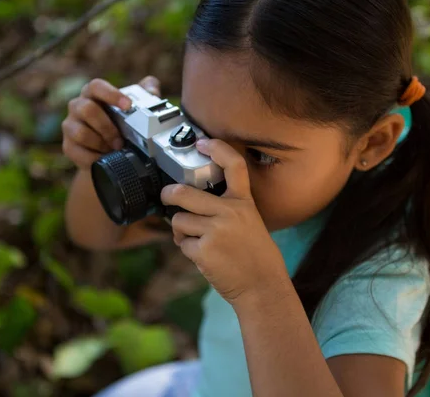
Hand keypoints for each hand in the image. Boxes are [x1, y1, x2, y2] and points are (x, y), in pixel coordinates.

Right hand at [62, 76, 161, 169]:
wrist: (106, 154)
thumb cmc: (118, 126)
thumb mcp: (132, 110)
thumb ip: (144, 95)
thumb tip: (152, 86)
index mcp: (93, 94)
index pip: (97, 86)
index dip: (112, 94)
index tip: (129, 105)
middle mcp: (77, 106)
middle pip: (87, 109)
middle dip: (107, 127)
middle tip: (121, 140)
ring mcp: (70, 126)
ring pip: (81, 132)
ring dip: (101, 143)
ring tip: (114, 150)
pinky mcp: (68, 146)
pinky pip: (79, 152)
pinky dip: (94, 158)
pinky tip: (104, 159)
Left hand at [160, 139, 289, 304]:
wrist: (263, 286)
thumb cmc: (256, 256)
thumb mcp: (250, 223)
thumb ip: (227, 209)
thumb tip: (192, 204)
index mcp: (244, 203)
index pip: (233, 166)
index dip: (217, 149)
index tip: (202, 143)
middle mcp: (230, 212)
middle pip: (185, 194)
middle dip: (169, 194)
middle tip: (167, 195)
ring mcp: (216, 231)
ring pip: (179, 221)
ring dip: (180, 231)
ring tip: (195, 240)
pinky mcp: (204, 250)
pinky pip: (182, 243)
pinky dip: (187, 249)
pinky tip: (202, 256)